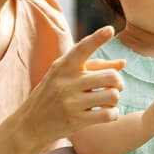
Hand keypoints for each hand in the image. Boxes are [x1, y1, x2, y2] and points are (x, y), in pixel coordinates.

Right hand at [15, 26, 124, 150]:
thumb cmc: (51, 95)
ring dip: (115, 99)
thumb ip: (93, 67)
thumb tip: (123, 63)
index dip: (97, 38)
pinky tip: (106, 113)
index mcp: (62, 67)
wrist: (30, 124)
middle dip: (119, 82)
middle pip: (110, 76)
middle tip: (116, 86)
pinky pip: (109, 114)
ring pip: (112, 95)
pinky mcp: (76, 121)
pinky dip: (113, 113)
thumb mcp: (64, 76)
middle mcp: (66, 82)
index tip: (110, 29)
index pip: (81, 48)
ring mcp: (71, 102)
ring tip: (108, 101)